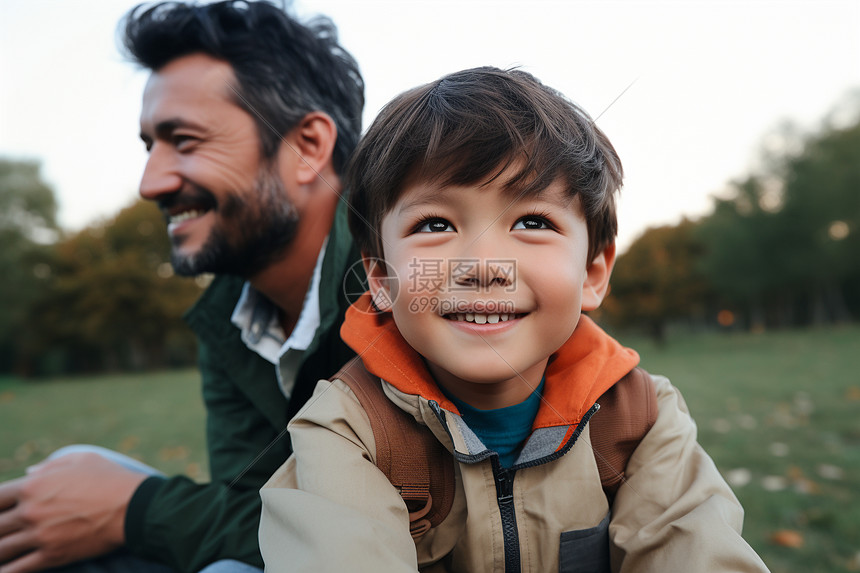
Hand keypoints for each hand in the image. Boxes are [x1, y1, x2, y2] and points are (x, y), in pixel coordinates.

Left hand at [0, 452, 147, 572]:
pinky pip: (17, 570)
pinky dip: (6, 572)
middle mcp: (30, 511)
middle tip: (2, 532)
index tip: (0, 510)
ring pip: (0, 551)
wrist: (135, 506)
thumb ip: (50, 465)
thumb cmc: (110, 478)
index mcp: (33, 485)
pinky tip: (4, 570)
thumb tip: (29, 472)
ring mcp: (40, 535)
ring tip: (2, 552)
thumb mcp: (81, 459)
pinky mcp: (52, 555)